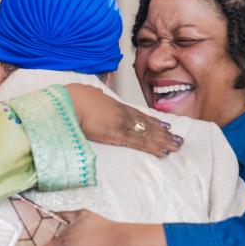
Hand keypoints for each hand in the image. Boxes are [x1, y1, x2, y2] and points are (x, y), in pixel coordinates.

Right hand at [64, 84, 181, 157]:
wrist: (67, 102)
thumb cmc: (71, 99)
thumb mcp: (86, 94)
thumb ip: (94, 97)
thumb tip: (94, 96)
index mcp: (113, 105)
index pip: (138, 114)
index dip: (152, 120)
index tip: (164, 125)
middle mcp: (121, 114)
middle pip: (147, 124)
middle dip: (163, 132)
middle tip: (177, 138)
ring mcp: (121, 124)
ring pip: (148, 133)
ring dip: (163, 141)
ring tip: (176, 146)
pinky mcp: (117, 135)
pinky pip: (139, 142)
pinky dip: (153, 147)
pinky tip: (163, 151)